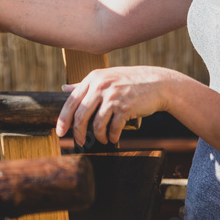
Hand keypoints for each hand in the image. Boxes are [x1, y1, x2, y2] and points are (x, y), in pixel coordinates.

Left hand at [55, 66, 176, 144]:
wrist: (159, 84)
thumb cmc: (131, 82)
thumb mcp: (107, 77)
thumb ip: (86, 84)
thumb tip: (63, 89)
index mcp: (93, 78)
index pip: (71, 101)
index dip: (63, 119)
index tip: (60, 132)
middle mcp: (101, 86)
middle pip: (80, 115)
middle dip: (78, 133)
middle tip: (80, 142)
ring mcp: (113, 97)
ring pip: (96, 125)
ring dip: (98, 137)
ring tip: (103, 139)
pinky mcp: (125, 108)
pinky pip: (113, 128)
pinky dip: (112, 136)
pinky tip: (113, 138)